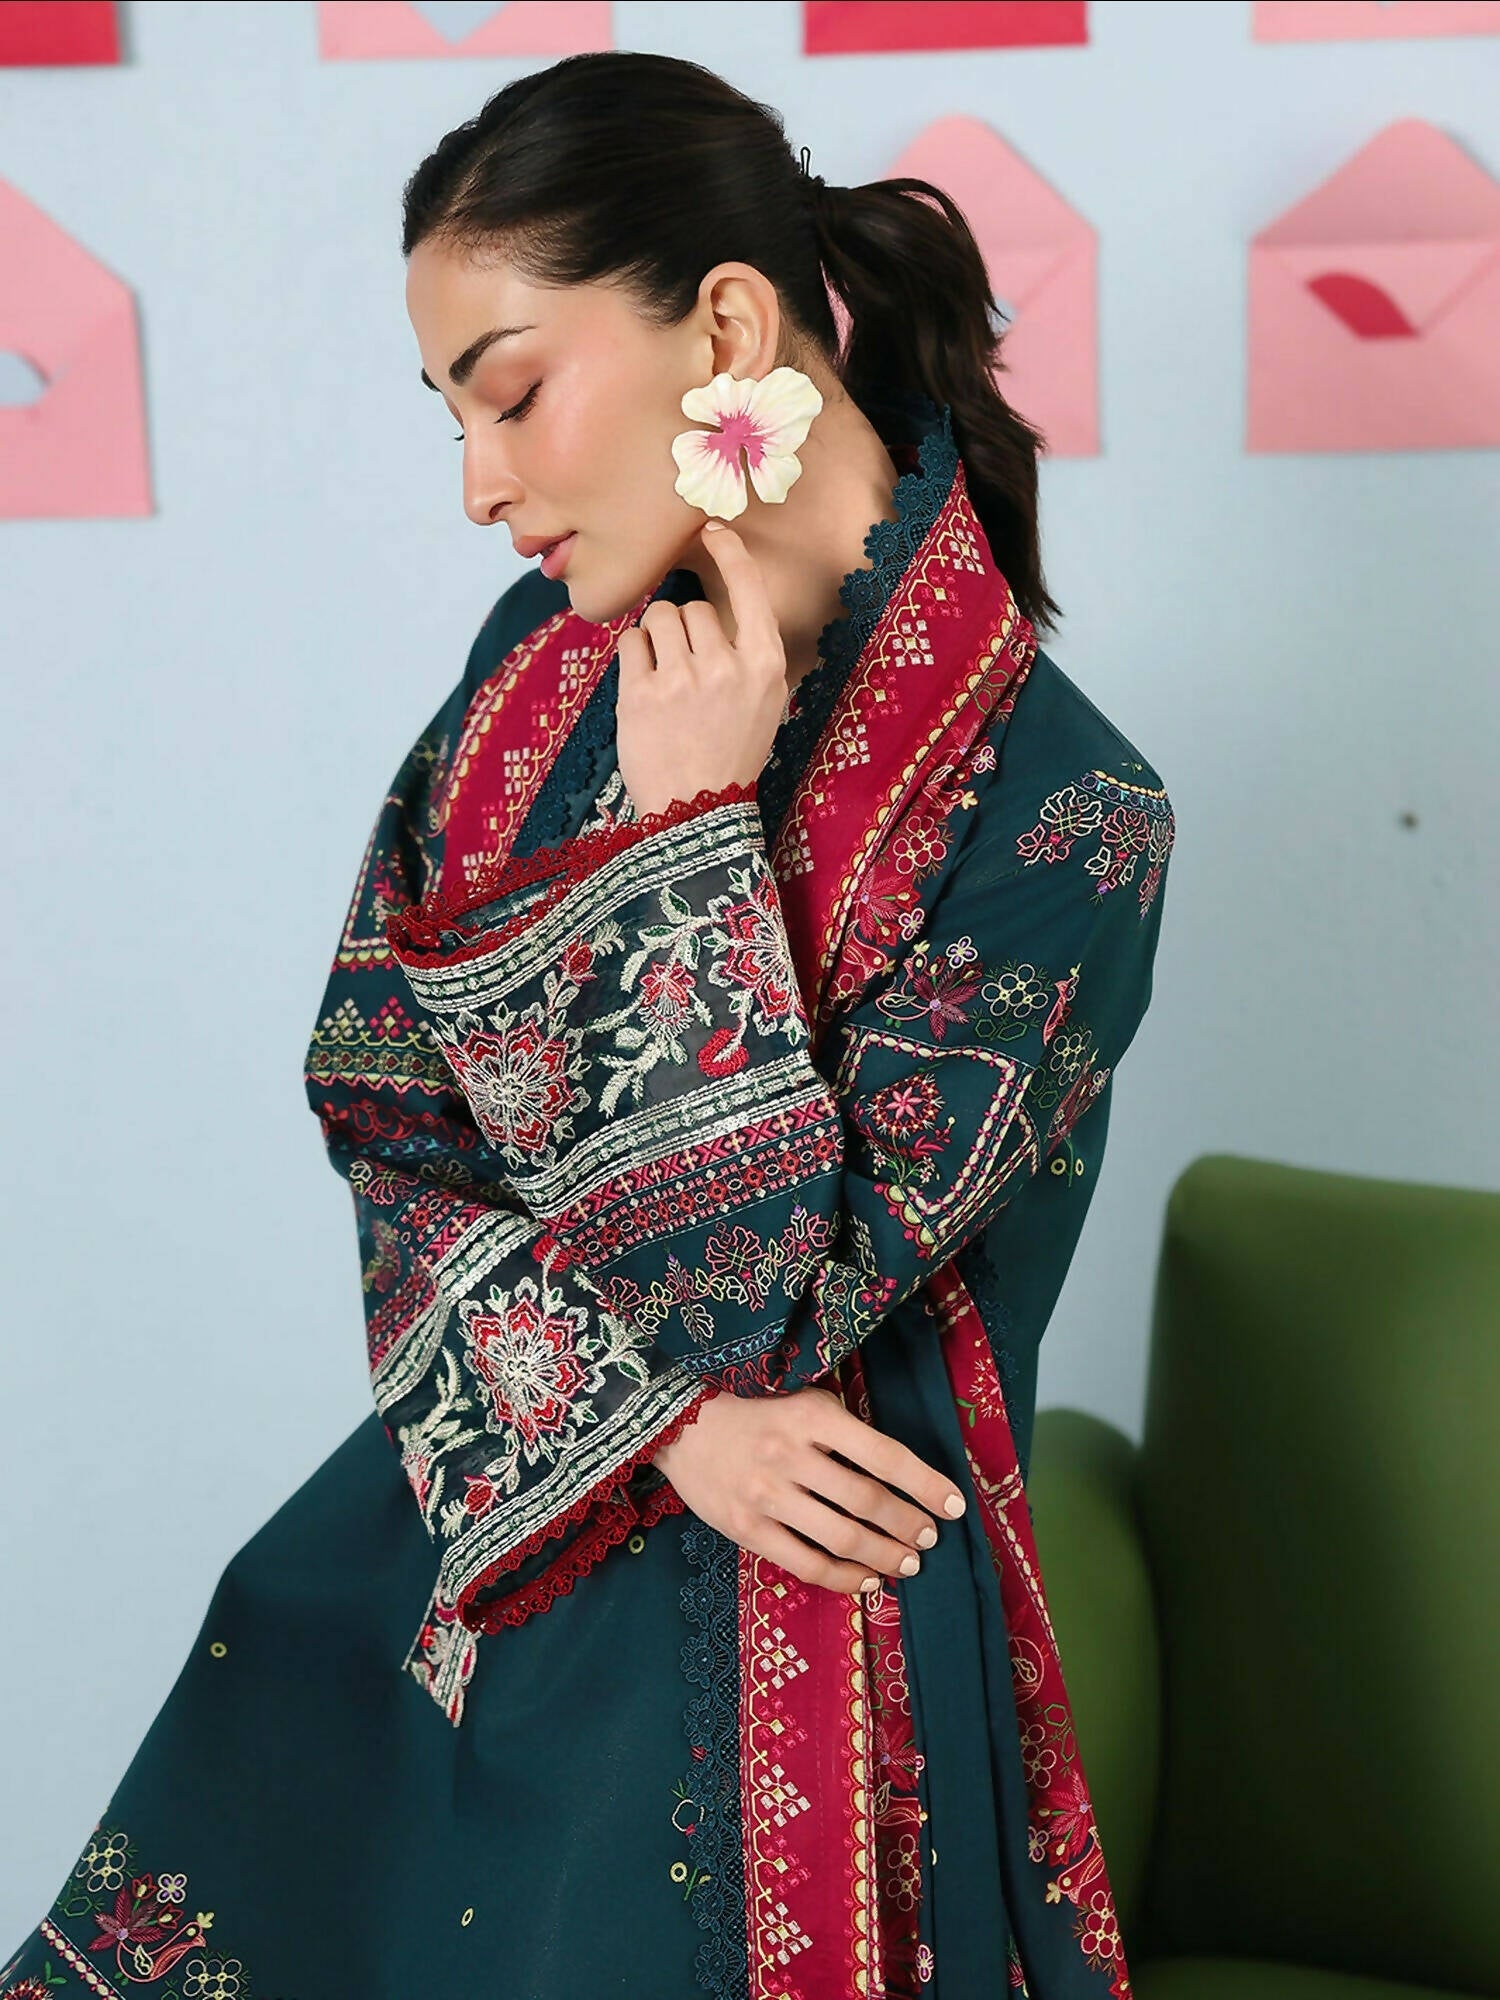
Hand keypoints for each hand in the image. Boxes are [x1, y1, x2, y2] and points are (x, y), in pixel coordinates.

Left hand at [616, 524, 788, 819]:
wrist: (697, 812)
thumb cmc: (732, 755)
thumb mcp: (765, 704)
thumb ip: (750, 657)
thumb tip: (719, 611)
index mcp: (765, 666)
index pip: (749, 589)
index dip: (730, 553)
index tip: (714, 528)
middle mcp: (726, 666)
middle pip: (696, 607)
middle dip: (686, 629)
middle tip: (687, 670)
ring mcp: (681, 680)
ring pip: (660, 616)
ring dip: (657, 636)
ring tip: (664, 676)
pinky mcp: (640, 694)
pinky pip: (631, 641)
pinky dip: (635, 655)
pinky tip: (645, 686)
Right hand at [652, 1383, 966, 1595]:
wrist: (683, 1429)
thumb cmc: (757, 1414)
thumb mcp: (804, 1402)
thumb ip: (847, 1429)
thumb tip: (901, 1472)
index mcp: (811, 1415)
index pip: (883, 1454)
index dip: (924, 1483)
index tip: (954, 1504)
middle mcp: (790, 1455)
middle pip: (867, 1501)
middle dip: (908, 1525)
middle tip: (929, 1538)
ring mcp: (766, 1495)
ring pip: (842, 1536)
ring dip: (884, 1555)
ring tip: (908, 1563)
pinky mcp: (747, 1529)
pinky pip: (806, 1563)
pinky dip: (843, 1578)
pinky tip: (866, 1581)